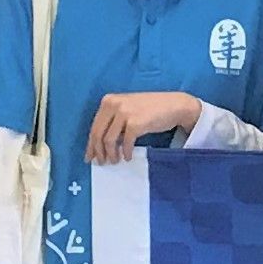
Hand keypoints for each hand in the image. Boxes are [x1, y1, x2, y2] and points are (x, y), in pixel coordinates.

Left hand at [86, 91, 206, 163]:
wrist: (173, 105)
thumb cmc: (150, 109)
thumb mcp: (127, 109)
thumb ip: (113, 122)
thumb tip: (100, 145)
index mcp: (108, 100)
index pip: (94, 126)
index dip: (91, 144)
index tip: (89, 157)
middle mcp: (114, 104)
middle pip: (98, 134)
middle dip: (98, 152)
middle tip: (101, 163)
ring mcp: (125, 113)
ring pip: (109, 140)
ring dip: (111, 154)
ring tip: (115, 161)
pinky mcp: (136, 123)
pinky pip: (126, 143)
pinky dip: (126, 152)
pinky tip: (128, 157)